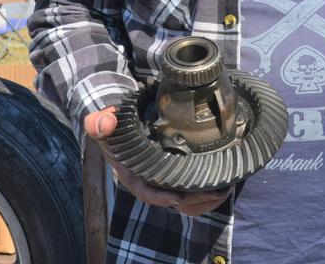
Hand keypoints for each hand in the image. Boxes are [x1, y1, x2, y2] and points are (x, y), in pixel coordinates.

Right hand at [84, 107, 231, 215]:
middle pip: (173, 201)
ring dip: (205, 200)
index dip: (162, 197)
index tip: (179, 196)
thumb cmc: (115, 127)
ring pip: (186, 203)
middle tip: (216, 192)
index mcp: (132, 177)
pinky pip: (192, 195)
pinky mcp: (176, 179)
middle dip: (194, 200)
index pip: (147, 192)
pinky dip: (207, 194)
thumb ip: (99, 123)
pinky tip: (224, 185)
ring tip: (225, 190)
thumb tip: (106, 124)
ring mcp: (163, 183)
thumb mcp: (102, 122)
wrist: (123, 126)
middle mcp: (149, 184)